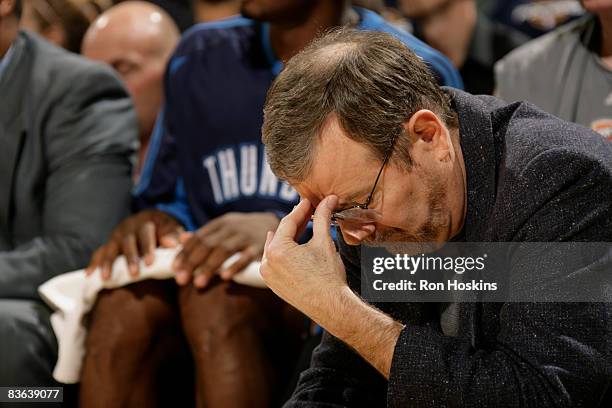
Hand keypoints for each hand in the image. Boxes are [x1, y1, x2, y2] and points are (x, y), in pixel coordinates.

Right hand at [86, 209, 183, 279]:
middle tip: (134, 273)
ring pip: (111, 247)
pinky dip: (94, 263)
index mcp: (146, 222)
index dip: (147, 248)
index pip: (146, 233)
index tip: (150, 263)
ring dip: (108, 263)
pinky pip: (99, 252)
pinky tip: (90, 275)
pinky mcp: (109, 242)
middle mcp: (129, 227)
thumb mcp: (172, 228)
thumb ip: (174, 235)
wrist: (150, 220)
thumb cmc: (165, 229)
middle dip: (130, 258)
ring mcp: (117, 235)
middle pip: (128, 241)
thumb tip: (170, 244)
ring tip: (107, 278)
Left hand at [172, 212, 279, 287]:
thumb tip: (180, 240)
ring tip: (198, 284)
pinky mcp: (260, 246)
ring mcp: (246, 237)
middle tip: (181, 280)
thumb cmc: (243, 230)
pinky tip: (226, 277)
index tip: (175, 269)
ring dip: (210, 267)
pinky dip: (235, 266)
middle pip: (207, 244)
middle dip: (192, 262)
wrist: (274, 221)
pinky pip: (247, 256)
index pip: (198, 238)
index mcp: (220, 224)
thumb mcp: (224, 227)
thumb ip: (204, 235)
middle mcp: (231, 228)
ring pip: (224, 250)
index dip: (185, 253)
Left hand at [260, 196, 347, 320]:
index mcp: (277, 250)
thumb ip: (323, 217)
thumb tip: (329, 198)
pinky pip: (276, 263)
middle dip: (296, 222)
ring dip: (289, 237)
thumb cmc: (328, 276)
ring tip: (302, 225)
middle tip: (308, 210)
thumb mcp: (324, 242)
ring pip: (276, 248)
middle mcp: (267, 262)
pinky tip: (295, 247)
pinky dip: (285, 253)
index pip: (289, 222)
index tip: (309, 200)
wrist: (331, 307)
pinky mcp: (273, 285)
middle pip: (281, 234)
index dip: (301, 209)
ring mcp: (268, 276)